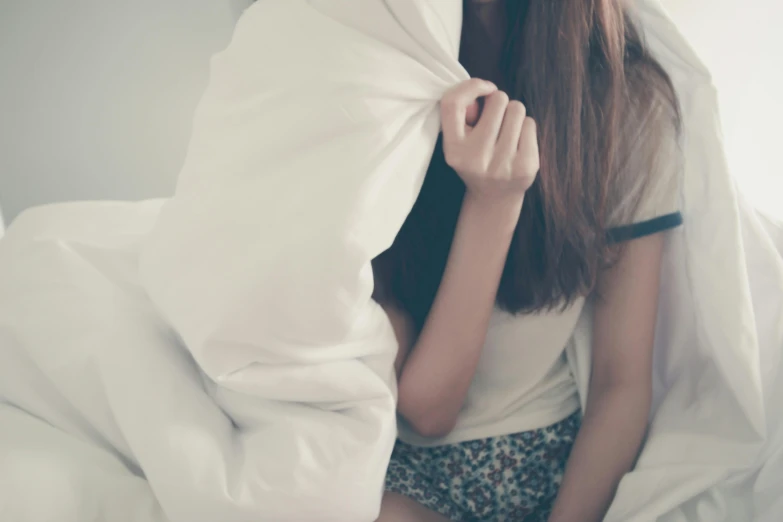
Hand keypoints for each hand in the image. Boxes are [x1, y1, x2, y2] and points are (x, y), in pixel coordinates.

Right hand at [440, 78, 539, 205]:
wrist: (494, 198)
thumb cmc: (476, 157)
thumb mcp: (458, 140)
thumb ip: (463, 113)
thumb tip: (485, 90)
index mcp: (453, 149)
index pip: (452, 103)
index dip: (471, 86)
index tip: (484, 88)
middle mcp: (476, 158)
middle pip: (497, 100)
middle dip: (498, 102)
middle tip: (495, 119)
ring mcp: (503, 165)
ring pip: (516, 109)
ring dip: (512, 114)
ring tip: (506, 131)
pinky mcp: (525, 167)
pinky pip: (530, 124)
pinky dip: (524, 127)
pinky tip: (517, 143)